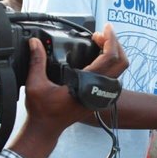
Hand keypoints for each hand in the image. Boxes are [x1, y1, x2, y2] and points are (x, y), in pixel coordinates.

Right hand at [12, 25, 125, 157]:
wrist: (45, 128)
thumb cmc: (42, 110)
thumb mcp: (35, 83)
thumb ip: (37, 61)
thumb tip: (35, 42)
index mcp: (87, 85)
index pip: (110, 58)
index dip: (111, 39)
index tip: (105, 29)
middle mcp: (98, 91)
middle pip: (122, 62)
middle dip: (115, 44)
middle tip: (101, 34)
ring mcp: (100, 96)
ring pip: (119, 71)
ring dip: (113, 54)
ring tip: (99, 43)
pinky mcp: (98, 98)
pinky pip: (112, 77)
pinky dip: (109, 64)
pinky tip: (96, 58)